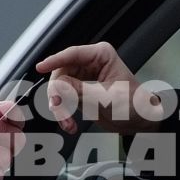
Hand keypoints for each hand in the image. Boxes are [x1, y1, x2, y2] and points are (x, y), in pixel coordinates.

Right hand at [32, 42, 161, 134]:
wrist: (139, 121)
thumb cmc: (133, 104)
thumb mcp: (105, 98)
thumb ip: (79, 90)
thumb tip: (58, 86)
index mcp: (101, 55)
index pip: (72, 54)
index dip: (54, 60)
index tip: (40, 67)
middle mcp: (89, 63)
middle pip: (60, 73)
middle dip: (58, 94)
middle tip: (59, 109)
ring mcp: (82, 77)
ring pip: (58, 88)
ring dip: (60, 107)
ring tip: (68, 123)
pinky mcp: (77, 91)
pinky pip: (62, 99)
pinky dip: (63, 113)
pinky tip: (70, 124)